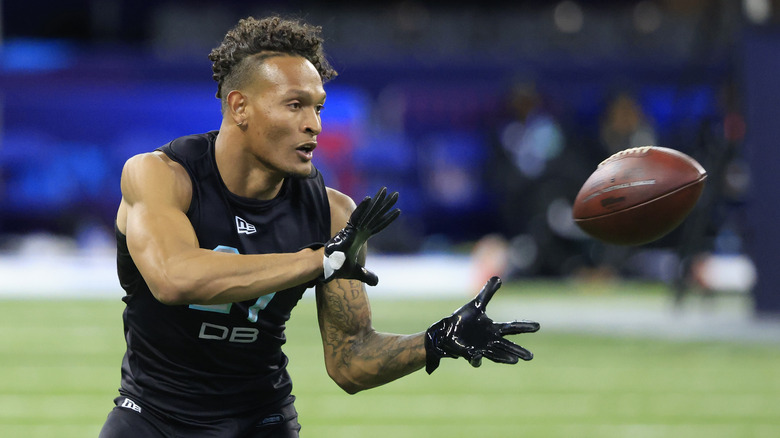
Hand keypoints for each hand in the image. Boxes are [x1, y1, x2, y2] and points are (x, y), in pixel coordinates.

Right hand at [322, 187, 399, 285]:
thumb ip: (366, 275)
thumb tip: (376, 282)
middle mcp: (360, 231)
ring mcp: (355, 229)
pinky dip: (363, 208)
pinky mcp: (348, 230)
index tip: (398, 210)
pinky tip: (370, 199)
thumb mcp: (357, 272)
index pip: (379, 226)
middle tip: (396, 193)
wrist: (327, 268)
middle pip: (377, 215)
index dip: (388, 219)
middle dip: (386, 204)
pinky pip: (357, 217)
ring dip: (378, 202)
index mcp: (362, 237)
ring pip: (369, 213)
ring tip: (386, 189)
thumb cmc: (338, 267)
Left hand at [424, 276, 539, 373]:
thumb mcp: (476, 304)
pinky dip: (477, 359)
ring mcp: (481, 348)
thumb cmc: (463, 318)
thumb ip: (487, 293)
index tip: (538, 326)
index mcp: (494, 329)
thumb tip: (498, 277)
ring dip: (505, 357)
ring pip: (496, 354)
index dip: (524, 326)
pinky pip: (475, 358)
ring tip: (515, 360)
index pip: (512, 327)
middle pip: (508, 346)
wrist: (447, 330)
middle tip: (531, 356)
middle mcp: (491, 340)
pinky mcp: (470, 354)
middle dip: (519, 350)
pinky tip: (478, 357)